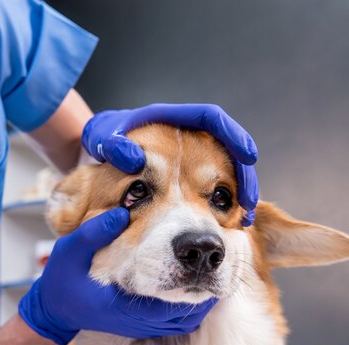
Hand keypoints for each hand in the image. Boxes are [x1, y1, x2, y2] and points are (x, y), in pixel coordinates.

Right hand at [18, 208, 216, 344]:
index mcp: (120, 306)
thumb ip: (94, 232)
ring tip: (211, 274)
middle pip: (183, 317)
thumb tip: (121, 213)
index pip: (167, 306)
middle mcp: (135, 322)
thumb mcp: (70, 250)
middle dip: (204, 294)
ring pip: (182, 322)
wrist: (54, 308)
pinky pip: (174, 323)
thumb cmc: (61, 279)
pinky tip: (195, 286)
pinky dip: (189, 308)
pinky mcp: (141, 326)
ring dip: (200, 303)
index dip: (193, 289)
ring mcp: (140, 326)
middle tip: (219, 266)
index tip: (206, 264)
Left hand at [81, 104, 258, 225]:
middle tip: (249, 201)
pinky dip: (222, 202)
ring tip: (242, 219)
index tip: (249, 155)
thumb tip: (135, 159)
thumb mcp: (104, 139)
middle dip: (244, 174)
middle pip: (229, 148)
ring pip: (226, 170)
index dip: (234, 135)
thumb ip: (115, 147)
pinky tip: (227, 223)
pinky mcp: (190, 171)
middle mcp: (187, 133)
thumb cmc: (103, 138)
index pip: (211, 119)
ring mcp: (191, 152)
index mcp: (172, 117)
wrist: (100, 146)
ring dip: (237, 193)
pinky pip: (214, 185)